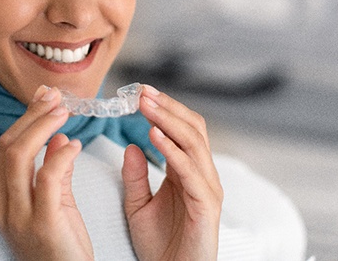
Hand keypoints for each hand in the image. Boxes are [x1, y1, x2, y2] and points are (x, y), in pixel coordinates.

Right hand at [0, 85, 93, 260]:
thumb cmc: (62, 244)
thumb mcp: (55, 202)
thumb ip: (53, 170)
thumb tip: (57, 137)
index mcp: (1, 197)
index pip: (7, 147)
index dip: (26, 118)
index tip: (46, 97)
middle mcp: (2, 204)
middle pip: (9, 146)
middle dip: (32, 115)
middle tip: (55, 97)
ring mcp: (18, 215)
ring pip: (19, 155)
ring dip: (42, 126)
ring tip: (64, 111)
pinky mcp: (42, 222)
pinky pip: (46, 178)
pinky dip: (60, 155)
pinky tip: (75, 145)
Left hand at [122, 85, 222, 260]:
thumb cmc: (159, 245)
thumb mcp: (137, 205)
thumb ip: (135, 176)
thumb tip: (131, 145)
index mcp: (187, 172)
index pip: (182, 129)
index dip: (164, 109)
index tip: (140, 93)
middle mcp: (202, 175)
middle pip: (192, 128)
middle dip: (167, 107)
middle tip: (142, 91)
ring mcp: (207, 188)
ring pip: (194, 142)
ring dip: (168, 120)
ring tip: (145, 105)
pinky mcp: (206, 205)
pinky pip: (190, 170)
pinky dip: (172, 150)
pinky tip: (153, 135)